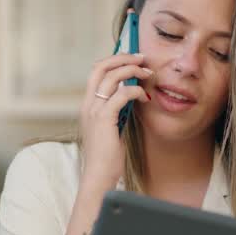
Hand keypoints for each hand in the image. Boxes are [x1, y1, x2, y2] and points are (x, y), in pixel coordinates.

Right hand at [79, 52, 151, 188]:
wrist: (98, 177)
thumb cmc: (107, 157)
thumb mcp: (111, 128)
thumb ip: (116, 111)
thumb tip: (131, 97)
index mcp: (87, 105)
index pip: (96, 72)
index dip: (114, 61)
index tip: (133, 60)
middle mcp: (87, 104)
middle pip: (100, 67)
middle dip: (122, 58)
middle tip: (142, 57)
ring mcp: (93, 111)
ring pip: (111, 76)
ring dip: (132, 70)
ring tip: (148, 73)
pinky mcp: (103, 119)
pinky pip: (121, 95)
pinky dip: (135, 91)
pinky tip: (145, 97)